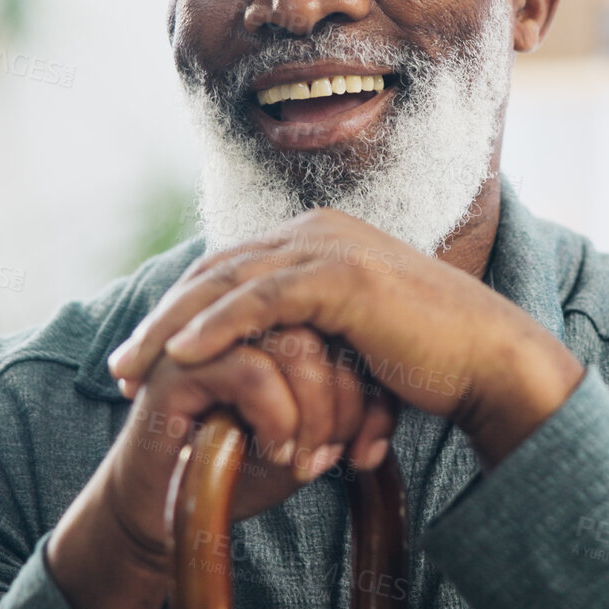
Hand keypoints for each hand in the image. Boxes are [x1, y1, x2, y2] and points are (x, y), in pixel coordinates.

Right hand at [49, 325, 389, 608]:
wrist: (166, 516)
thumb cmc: (238, 473)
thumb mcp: (308, 439)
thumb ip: (342, 410)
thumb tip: (385, 405)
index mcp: (273, 325)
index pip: (341, 324)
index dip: (366, 384)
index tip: (370, 442)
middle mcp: (240, 320)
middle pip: (323, 325)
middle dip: (347, 398)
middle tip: (341, 453)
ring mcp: (207, 338)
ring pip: (293, 342)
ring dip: (316, 409)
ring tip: (307, 458)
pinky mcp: (178, 369)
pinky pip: (251, 369)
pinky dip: (277, 415)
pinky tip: (277, 451)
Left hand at [106, 208, 583, 465]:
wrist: (488, 363)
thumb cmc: (428, 365)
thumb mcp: (352, 344)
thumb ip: (309, 341)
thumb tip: (266, 376)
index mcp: (320, 240)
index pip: (231, 270)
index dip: (182, 311)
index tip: (146, 359)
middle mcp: (318, 231)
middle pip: (216, 271)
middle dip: (162, 320)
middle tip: (120, 367)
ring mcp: (330, 247)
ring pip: (227, 283)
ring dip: (170, 328)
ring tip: (131, 369)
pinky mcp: (341, 276)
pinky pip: (260, 300)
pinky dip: (214, 327)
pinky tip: (179, 355)